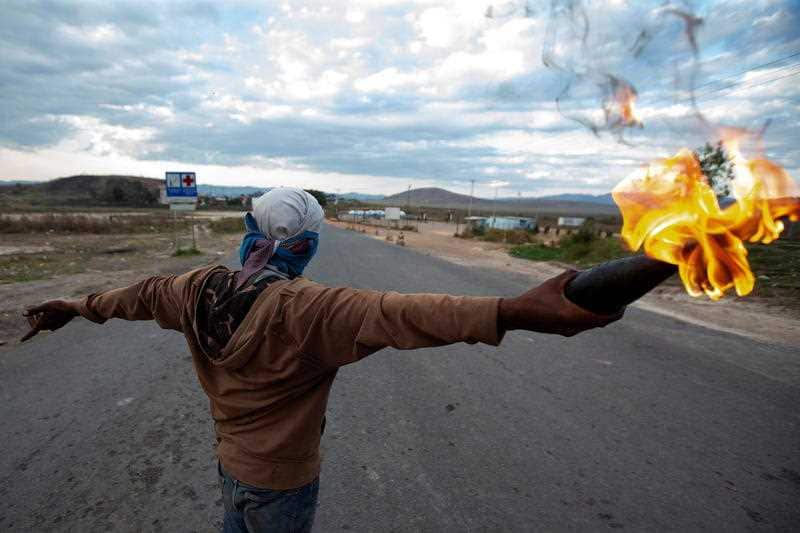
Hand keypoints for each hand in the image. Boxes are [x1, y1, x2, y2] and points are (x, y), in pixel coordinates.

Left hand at [21, 300, 79, 341]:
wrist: (74, 308)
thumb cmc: (59, 306)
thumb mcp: (45, 305)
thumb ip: (34, 310)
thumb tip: (23, 314)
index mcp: (43, 324)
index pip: (32, 332)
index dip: (26, 336)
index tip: (21, 341)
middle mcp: (49, 327)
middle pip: (37, 326)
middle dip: (33, 320)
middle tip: (31, 313)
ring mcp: (55, 326)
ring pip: (44, 325)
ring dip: (40, 319)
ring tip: (41, 311)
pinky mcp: (60, 324)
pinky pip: (51, 325)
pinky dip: (48, 320)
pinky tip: (50, 315)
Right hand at [499, 270, 623, 336]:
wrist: (517, 316)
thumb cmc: (533, 299)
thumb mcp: (552, 284)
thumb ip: (569, 276)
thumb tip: (582, 271)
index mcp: (571, 316)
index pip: (601, 319)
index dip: (615, 314)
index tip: (624, 305)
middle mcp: (572, 327)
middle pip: (599, 324)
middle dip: (610, 315)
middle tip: (619, 303)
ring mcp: (567, 331)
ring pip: (590, 326)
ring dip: (600, 318)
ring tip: (607, 307)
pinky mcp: (563, 331)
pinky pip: (582, 327)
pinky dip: (590, 320)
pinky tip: (590, 312)